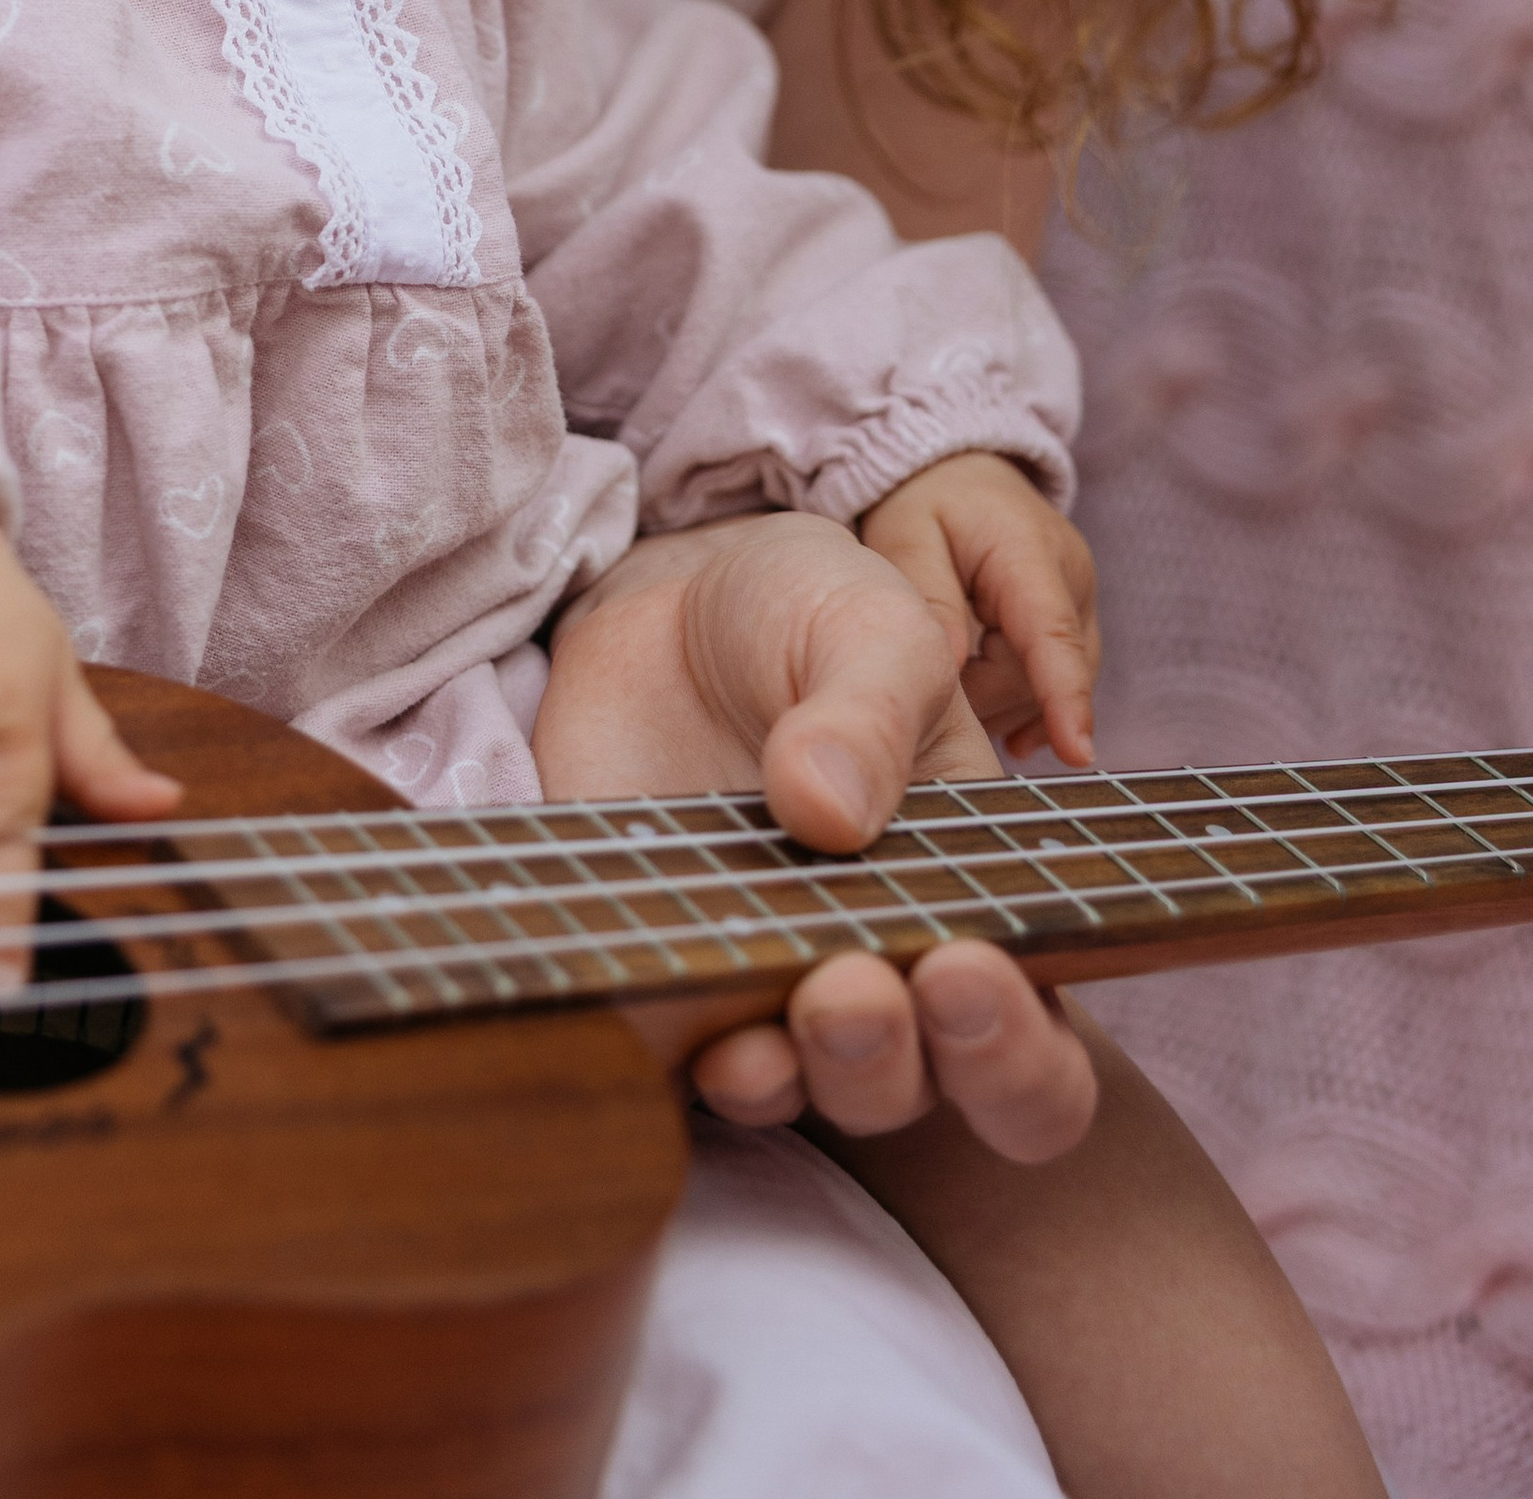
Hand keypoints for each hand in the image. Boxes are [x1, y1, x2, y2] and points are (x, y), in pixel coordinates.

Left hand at [533, 516, 1095, 1163]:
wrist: (671, 604)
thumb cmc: (806, 613)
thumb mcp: (868, 626)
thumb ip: (869, 716)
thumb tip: (826, 813)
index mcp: (970, 896)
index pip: (1028, 1042)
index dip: (1013, 1049)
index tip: (962, 969)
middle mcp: (883, 964)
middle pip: (926, 1092)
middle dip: (902, 1065)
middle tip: (859, 989)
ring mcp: (773, 980)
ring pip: (813, 1094)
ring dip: (809, 1075)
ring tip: (796, 1001)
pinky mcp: (669, 975)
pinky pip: (683, 1065)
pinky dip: (692, 1061)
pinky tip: (686, 1022)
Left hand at [857, 450, 1098, 764]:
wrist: (961, 469)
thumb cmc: (927, 501)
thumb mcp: (907, 534)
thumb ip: (928, 595)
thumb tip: (951, 667)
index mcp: (1027, 551)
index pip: (1052, 633)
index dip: (1065, 697)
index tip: (1078, 753)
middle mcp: (1071, 576)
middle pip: (1044, 670)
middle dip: (988, 698)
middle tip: (931, 695)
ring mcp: (1081, 597)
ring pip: (1055, 680)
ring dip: (1006, 701)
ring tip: (957, 697)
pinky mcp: (1077, 615)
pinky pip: (1062, 674)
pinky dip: (1031, 702)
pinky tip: (1008, 729)